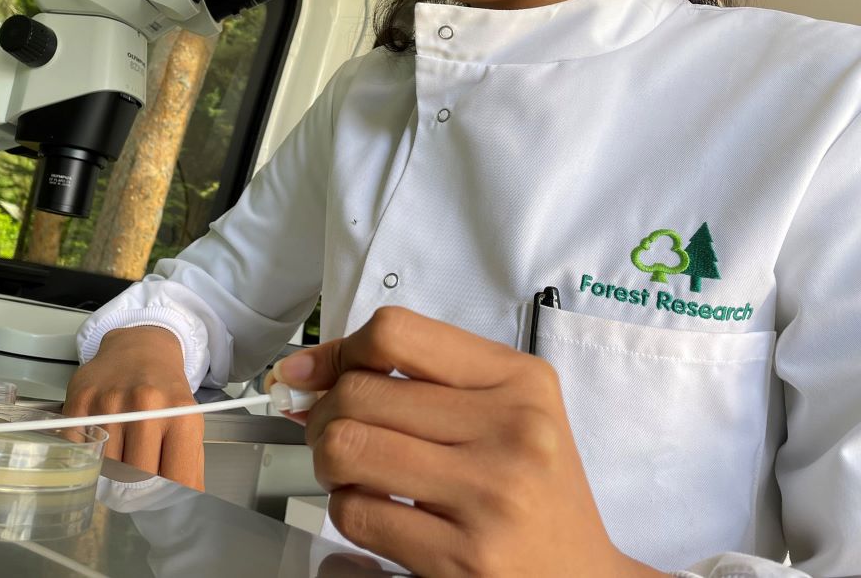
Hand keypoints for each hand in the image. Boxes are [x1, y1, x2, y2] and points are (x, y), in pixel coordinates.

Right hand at [63, 326, 204, 489]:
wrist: (141, 346)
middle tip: (134, 490)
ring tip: (117, 462)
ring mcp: (110, 401)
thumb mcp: (188, 421)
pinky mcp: (81, 399)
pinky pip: (78, 448)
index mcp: (180, 414)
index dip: (166, 499)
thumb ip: (188, 464)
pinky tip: (97, 446)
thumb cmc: (165, 388)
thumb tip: (185, 504)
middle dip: (136, 490)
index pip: (174, 478)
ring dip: (109, 474)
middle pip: (136, 477)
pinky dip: (85, 456)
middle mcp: (146, 404)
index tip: (159, 505)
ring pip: (105, 466)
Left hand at [267, 307, 665, 577]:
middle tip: (333, 433)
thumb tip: (306, 369)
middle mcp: (511, 430)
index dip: (338, 350)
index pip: (395, 333)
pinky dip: (347, 511)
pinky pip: (358, 513)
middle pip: (358, 392)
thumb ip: (420, 377)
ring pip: (347, 448)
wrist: (581, 577)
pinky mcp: (465, 557)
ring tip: (351, 472)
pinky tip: (377, 512)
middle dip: (323, 414)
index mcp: (518, 380)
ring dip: (328, 462)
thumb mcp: (505, 410)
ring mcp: (490, 494)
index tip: (314, 372)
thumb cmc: (534, 490)